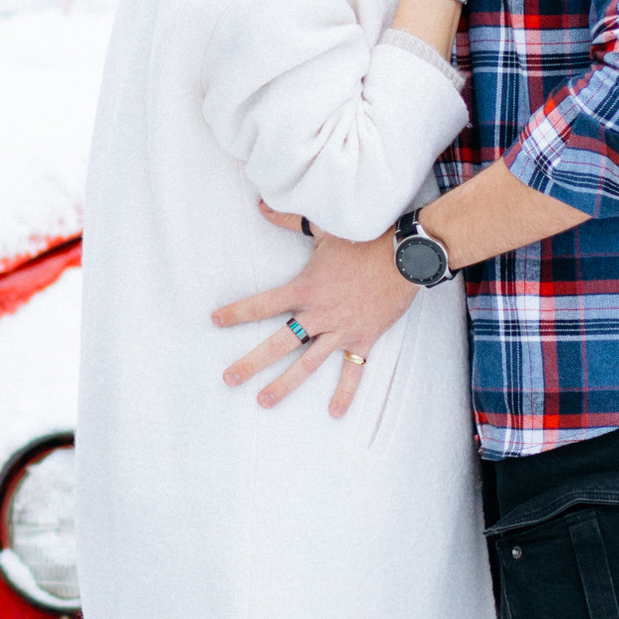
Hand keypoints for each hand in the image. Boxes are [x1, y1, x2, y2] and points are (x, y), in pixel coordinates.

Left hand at [212, 203, 414, 413]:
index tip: (215, 320)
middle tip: (229, 379)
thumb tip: (261, 205)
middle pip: (278, 343)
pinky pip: (352, 371)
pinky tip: (334, 413)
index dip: (237, 312)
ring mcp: (340, 330)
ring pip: (308, 363)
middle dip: (251, 363)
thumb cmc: (364, 239)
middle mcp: (319, 314)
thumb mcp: (324, 229)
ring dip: (285, 385)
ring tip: (264, 402)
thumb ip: (290, 220)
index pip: (263, 304)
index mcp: (305, 288)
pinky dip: (344, 392)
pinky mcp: (363, 339)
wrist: (404, 255)